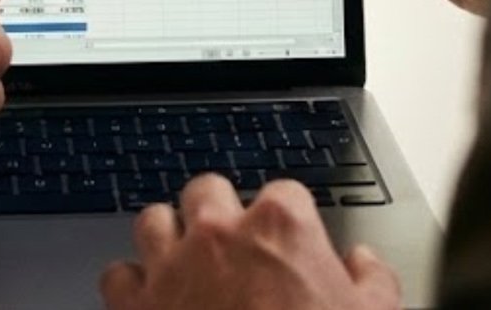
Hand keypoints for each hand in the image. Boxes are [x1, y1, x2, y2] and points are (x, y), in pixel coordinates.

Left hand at [100, 177, 399, 309]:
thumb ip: (372, 283)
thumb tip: (364, 265)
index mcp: (281, 227)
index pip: (284, 193)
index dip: (287, 219)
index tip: (290, 242)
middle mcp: (219, 234)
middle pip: (207, 192)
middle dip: (217, 213)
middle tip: (231, 246)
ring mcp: (172, 266)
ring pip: (154, 221)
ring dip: (168, 238)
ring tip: (184, 262)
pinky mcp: (135, 305)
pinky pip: (118, 275)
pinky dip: (131, 285)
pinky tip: (149, 300)